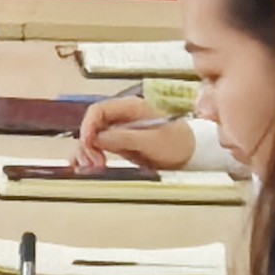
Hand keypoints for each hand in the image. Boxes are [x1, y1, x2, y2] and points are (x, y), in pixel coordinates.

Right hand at [69, 97, 195, 172]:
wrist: (190, 154)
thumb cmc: (177, 143)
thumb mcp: (151, 141)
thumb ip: (124, 138)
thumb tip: (98, 138)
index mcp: (130, 107)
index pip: (98, 111)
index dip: (88, 126)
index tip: (87, 144)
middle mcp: (121, 116)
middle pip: (92, 125)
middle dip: (87, 144)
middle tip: (93, 162)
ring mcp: (119, 129)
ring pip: (92, 138)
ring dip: (87, 152)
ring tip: (92, 167)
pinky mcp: (118, 142)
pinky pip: (97, 146)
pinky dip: (89, 155)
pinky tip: (85, 166)